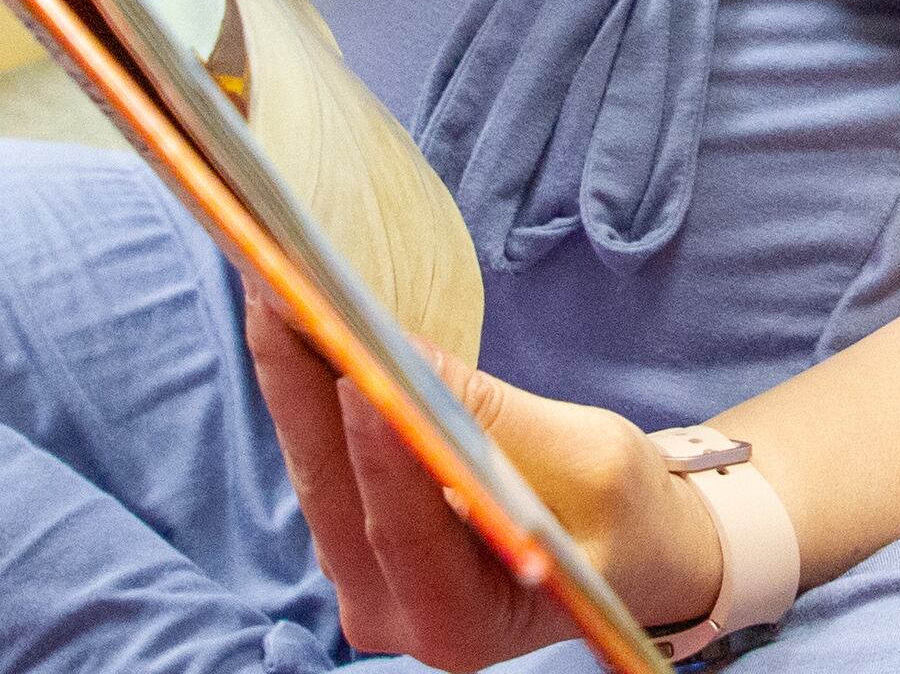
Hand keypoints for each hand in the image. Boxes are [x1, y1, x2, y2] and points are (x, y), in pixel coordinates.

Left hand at [243, 287, 722, 667]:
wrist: (626, 550)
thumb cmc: (625, 517)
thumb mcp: (588, 463)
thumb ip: (492, 416)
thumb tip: (403, 350)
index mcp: (463, 622)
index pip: (405, 531)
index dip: (378, 453)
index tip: (356, 370)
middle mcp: (392, 616)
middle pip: (333, 491)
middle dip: (302, 383)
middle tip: (275, 281)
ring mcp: (363, 580)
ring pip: (315, 469)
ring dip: (294, 374)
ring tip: (273, 277)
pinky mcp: (355, 536)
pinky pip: (323, 458)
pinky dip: (309, 388)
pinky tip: (296, 318)